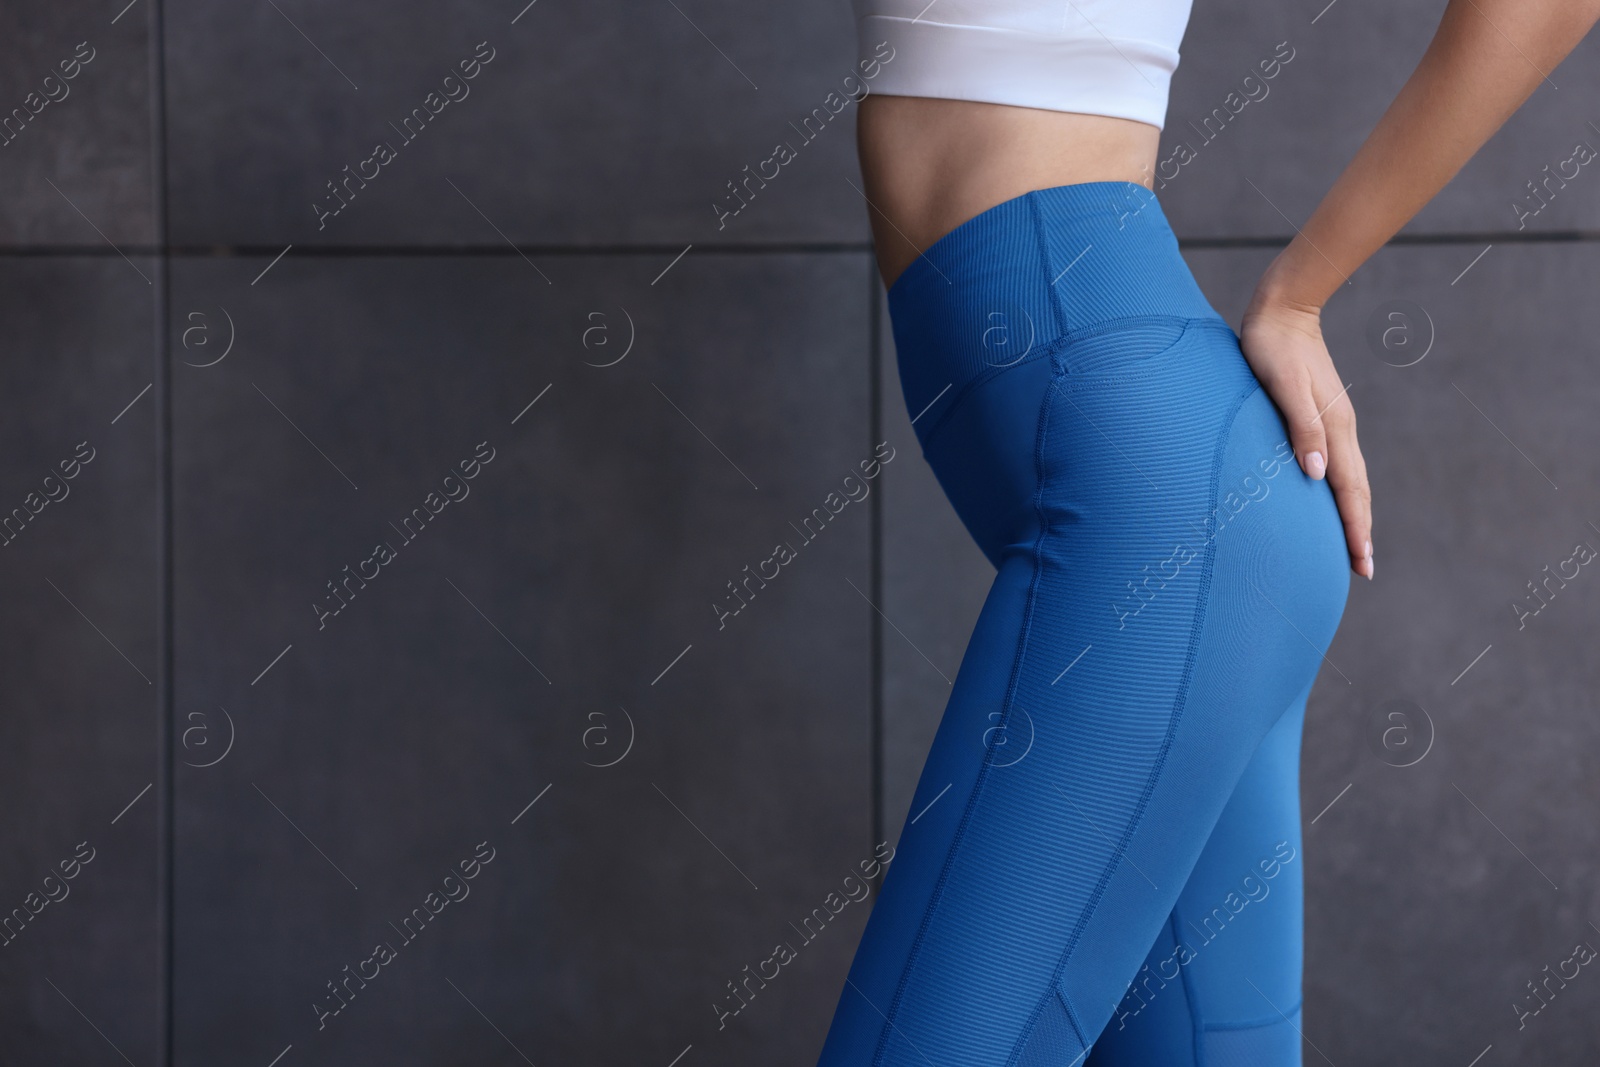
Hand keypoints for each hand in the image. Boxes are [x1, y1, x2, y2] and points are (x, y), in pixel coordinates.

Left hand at [1239, 287, 1373, 579]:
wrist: (1281, 310)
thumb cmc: (1270, 348)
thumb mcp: (1281, 387)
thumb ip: (1300, 428)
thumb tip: (1316, 475)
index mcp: (1334, 427)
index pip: (1348, 489)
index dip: (1355, 528)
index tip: (1362, 563)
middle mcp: (1341, 429)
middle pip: (1355, 489)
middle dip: (1359, 530)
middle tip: (1363, 569)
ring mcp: (1335, 422)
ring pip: (1349, 478)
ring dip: (1352, 513)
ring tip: (1353, 545)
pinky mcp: (1323, 416)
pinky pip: (1337, 464)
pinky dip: (1339, 489)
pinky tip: (1330, 497)